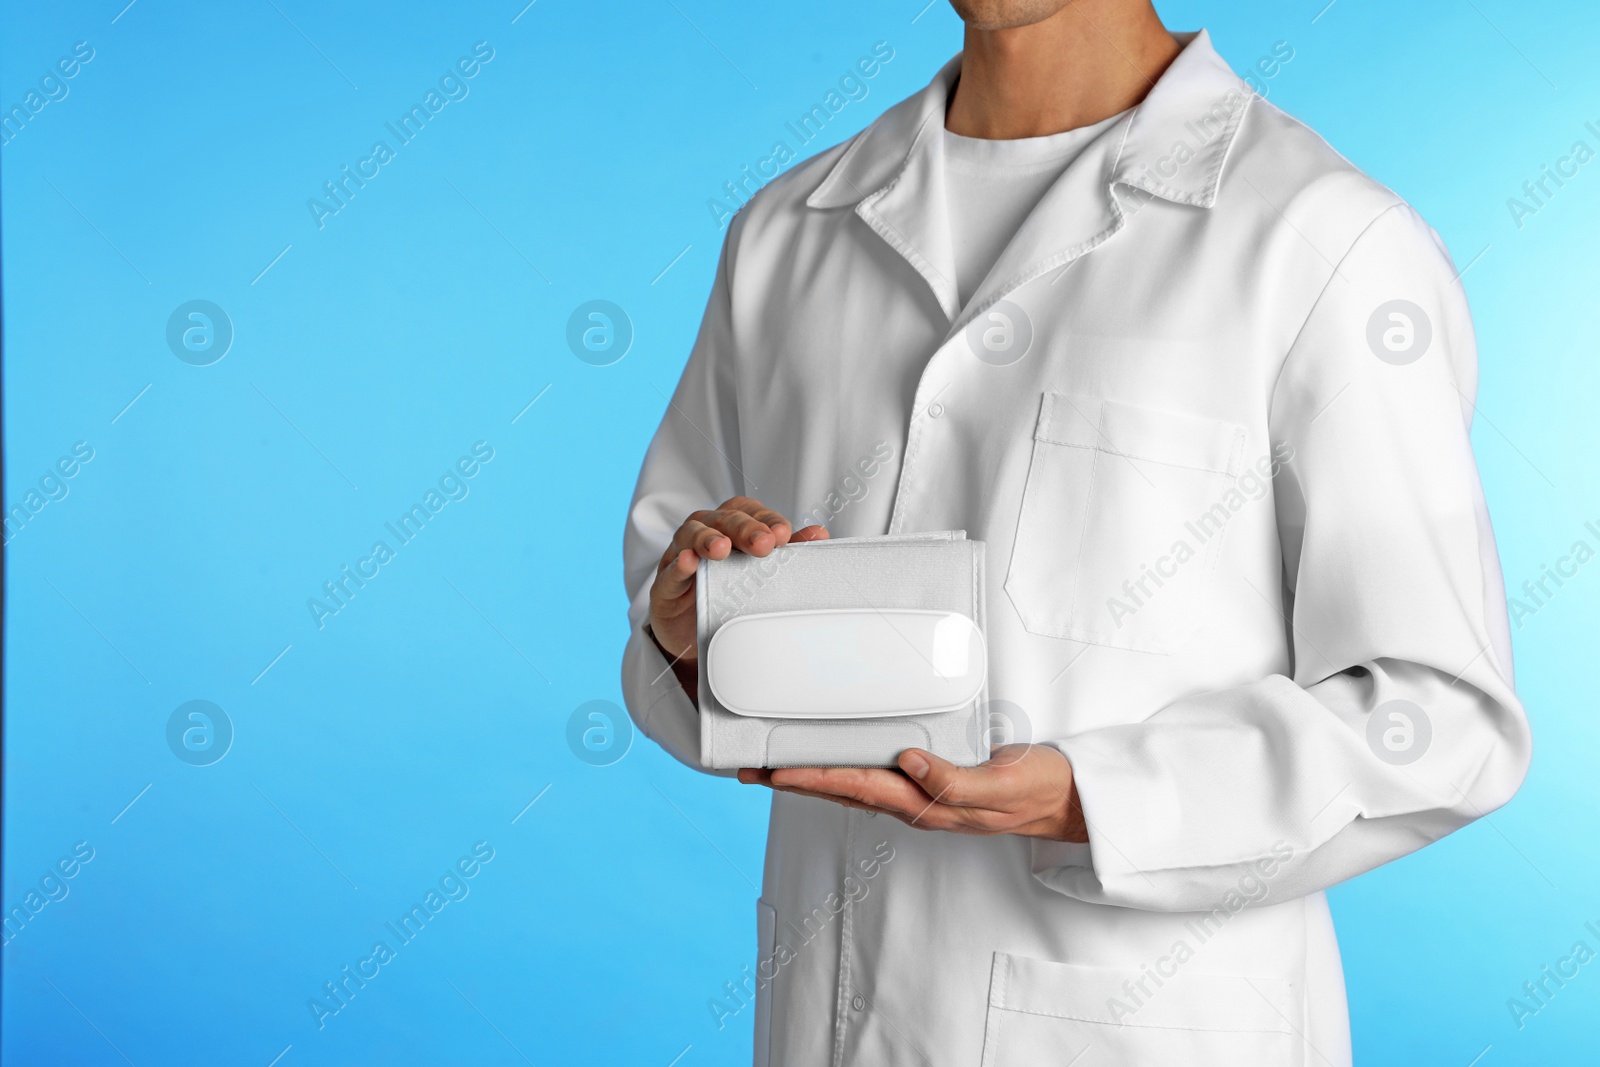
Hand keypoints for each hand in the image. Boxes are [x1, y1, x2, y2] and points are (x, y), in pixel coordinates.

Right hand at [648, 496, 828, 700]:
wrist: (695, 629)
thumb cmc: (729, 589)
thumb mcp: (760, 570)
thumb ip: (788, 551)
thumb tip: (820, 533)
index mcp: (731, 524)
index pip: (749, 511)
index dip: (767, 519)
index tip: (785, 534)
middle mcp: (706, 530)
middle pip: (724, 519)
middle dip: (745, 529)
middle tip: (764, 543)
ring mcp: (681, 553)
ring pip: (691, 533)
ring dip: (707, 538)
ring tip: (721, 549)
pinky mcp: (664, 582)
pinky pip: (668, 569)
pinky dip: (678, 563)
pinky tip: (688, 563)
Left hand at [738, 744, 1088, 843]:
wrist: (1066, 798)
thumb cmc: (1035, 790)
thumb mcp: (1001, 785)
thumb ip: (954, 780)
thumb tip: (908, 761)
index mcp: (925, 802)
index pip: (854, 785)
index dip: (809, 777)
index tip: (770, 770)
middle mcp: (915, 800)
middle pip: (841, 789)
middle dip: (794, 780)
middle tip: (750, 769)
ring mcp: (923, 791)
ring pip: (855, 783)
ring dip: (814, 773)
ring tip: (777, 763)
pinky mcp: (933, 776)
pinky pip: (879, 772)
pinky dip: (848, 763)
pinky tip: (839, 752)